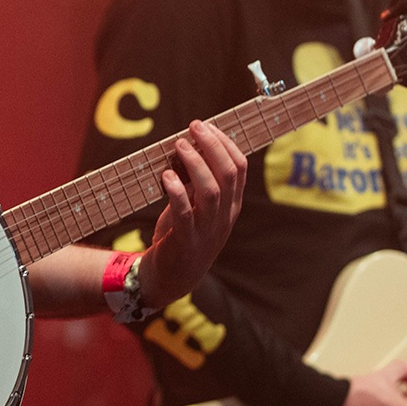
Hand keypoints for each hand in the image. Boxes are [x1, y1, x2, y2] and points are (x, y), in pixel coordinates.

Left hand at [136, 120, 248, 307]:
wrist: (170, 278)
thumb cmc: (181, 235)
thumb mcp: (195, 206)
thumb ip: (196, 182)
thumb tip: (189, 146)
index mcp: (231, 205)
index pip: (240, 168)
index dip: (225, 143)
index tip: (206, 126)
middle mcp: (224, 216)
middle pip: (228, 174)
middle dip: (212, 145)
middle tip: (194, 127)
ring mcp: (207, 229)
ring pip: (211, 190)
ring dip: (195, 163)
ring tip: (179, 145)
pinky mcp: (185, 240)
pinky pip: (185, 212)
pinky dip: (176, 191)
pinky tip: (166, 175)